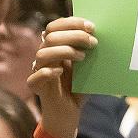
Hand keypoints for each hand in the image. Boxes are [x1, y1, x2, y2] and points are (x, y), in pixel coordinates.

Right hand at [28, 17, 93, 137]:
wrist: (69, 115)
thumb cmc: (78, 89)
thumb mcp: (87, 68)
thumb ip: (88, 52)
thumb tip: (100, 35)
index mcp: (54, 48)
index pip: (55, 27)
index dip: (72, 23)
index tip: (92, 27)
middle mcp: (45, 57)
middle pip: (50, 36)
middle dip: (73, 35)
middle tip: (92, 42)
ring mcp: (38, 71)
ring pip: (42, 54)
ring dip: (64, 51)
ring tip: (82, 57)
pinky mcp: (36, 87)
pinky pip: (36, 76)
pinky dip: (48, 72)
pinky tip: (61, 72)